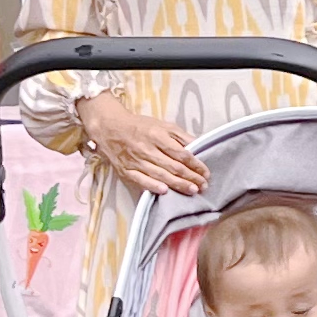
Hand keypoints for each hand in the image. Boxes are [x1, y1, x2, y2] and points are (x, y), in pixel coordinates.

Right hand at [76, 91, 211, 199]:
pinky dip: (152, 186)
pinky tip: (165, 192)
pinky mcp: (126, 171)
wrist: (109, 128)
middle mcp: (147, 149)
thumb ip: (181, 136)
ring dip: (178, 185)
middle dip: (191, 177)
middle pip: (173, 166)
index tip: (206, 173)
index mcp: (158, 136)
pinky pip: (141, 180)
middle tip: (204, 186)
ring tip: (192, 191)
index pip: (182, 153)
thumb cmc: (140, 127)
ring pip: (160, 175)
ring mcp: (136, 161)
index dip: (196, 164)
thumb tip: (199, 145)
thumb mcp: (163, 125)